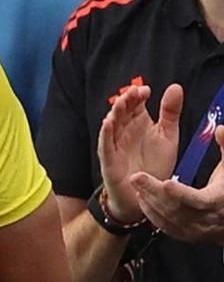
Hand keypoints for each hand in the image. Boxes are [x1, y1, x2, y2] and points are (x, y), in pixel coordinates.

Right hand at [97, 84, 180, 223]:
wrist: (147, 193)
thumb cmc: (154, 164)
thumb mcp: (168, 136)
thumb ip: (170, 112)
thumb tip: (175, 87)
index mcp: (138, 122)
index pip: (135, 103)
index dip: (138, 95)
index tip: (147, 91)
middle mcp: (124, 130)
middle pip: (122, 110)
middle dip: (127, 100)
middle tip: (134, 92)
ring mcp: (115, 143)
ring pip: (112, 124)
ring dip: (115, 112)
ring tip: (122, 102)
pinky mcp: (109, 158)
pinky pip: (105, 144)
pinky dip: (105, 133)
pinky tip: (108, 123)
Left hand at [131, 125, 223, 244]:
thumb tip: (219, 129)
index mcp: (217, 201)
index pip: (199, 200)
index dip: (181, 193)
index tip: (166, 183)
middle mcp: (206, 219)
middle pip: (177, 209)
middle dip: (154, 192)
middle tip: (136, 177)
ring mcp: (195, 229)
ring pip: (168, 218)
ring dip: (150, 201)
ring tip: (137, 184)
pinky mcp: (186, 234)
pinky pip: (165, 226)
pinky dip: (152, 213)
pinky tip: (143, 198)